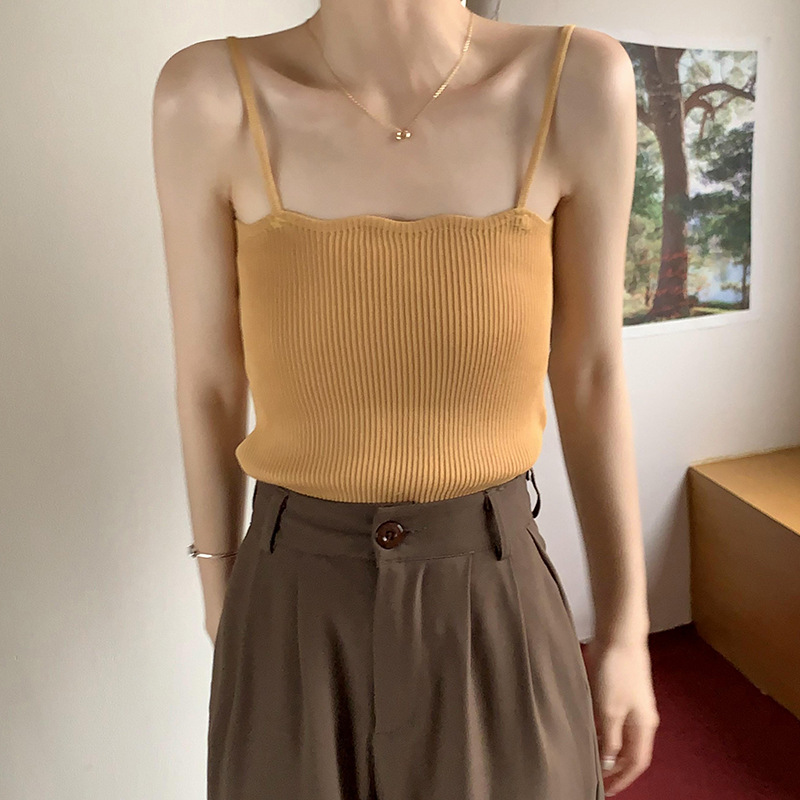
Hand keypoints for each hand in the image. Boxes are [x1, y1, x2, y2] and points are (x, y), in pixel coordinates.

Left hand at [583, 637, 659, 795]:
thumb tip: (609, 762)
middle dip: (616, 767)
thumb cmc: (616, 671)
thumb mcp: (609, 710)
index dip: (622, 778)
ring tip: (589, 758)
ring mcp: (631, 703)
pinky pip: (613, 720)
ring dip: (608, 748)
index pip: (636, 762)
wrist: (618, 635)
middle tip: (597, 778)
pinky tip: (588, 731)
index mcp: (643, 726)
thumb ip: (609, 738)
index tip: (607, 790)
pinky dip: (603, 730)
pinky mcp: (619, 690)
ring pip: (621, 735)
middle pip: (630, 750)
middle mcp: (641, 718)